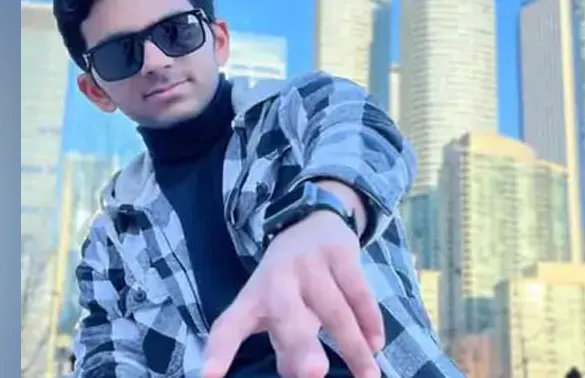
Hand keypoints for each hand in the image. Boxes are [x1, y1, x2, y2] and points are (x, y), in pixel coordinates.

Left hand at [203, 211, 383, 377]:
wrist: (313, 221)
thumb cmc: (290, 283)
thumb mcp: (277, 311)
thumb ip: (286, 345)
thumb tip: (303, 374)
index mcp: (252, 298)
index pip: (229, 326)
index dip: (218, 352)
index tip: (208, 377)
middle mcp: (277, 279)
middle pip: (288, 316)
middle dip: (301, 346)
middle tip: (312, 373)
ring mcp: (310, 263)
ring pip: (335, 310)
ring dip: (354, 346)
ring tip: (368, 376)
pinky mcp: (340, 252)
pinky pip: (359, 293)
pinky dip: (370, 321)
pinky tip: (376, 344)